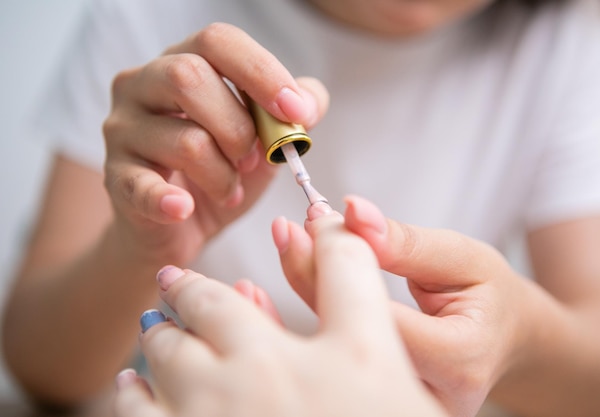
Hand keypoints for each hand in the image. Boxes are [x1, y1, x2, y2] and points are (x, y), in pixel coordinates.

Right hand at [102, 23, 327, 263]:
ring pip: (184, 140)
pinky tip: (183, 208)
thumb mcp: (263, 138)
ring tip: (231, 190)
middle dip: (238, 126)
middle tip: (253, 159)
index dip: (261, 71)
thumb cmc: (221, 170)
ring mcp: (122, 129)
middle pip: (188, 77)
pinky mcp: (115, 177)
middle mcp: (142, 84)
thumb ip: (290, 113)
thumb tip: (307, 103)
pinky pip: (143, 185)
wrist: (180, 227)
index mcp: (183, 62)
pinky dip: (169, 200)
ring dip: (223, 174)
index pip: (217, 41)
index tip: (296, 110)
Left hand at [113, 210, 446, 416]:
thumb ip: (389, 360)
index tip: (312, 224)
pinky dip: (134, 390)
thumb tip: (361, 338)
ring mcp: (219, 410)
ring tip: (154, 324)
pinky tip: (132, 385)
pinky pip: (138, 408)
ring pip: (169, 345)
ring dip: (162, 331)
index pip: (344, 264)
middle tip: (177, 279)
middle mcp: (279, 370)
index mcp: (355, 353)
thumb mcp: (410, 399)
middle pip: (223, 301)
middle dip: (197, 286)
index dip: (331, 237)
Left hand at [277, 196, 531, 416]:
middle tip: (289, 232)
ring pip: (327, 357)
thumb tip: (353, 212)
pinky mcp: (374, 404)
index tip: (314, 218)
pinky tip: (268, 296)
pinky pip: (325, 366)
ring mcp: (397, 407)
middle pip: (344, 340)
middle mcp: (425, 396)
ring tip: (285, 249)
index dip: (337, 262)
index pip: (377, 313)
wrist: (504, 340)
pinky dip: (295, 326)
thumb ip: (406, 242)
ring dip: (297, 295)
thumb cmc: (488, 295)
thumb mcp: (463, 258)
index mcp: (457, 359)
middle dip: (308, 276)